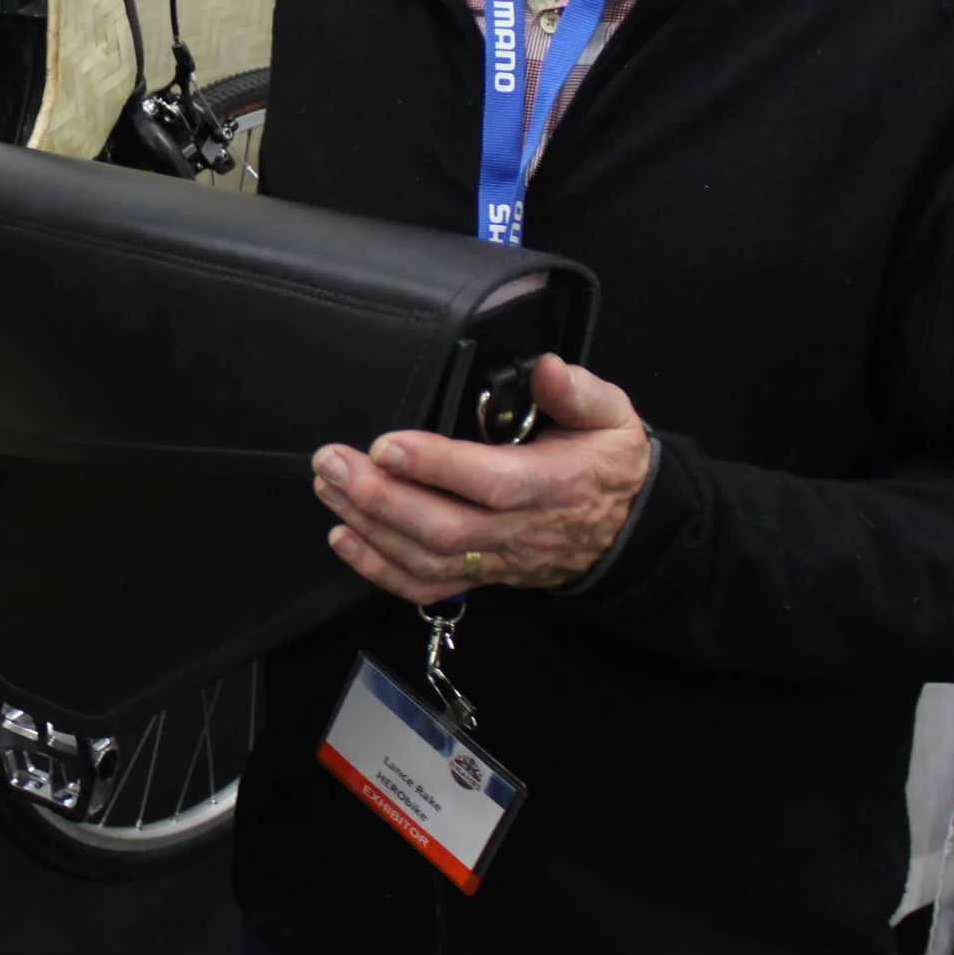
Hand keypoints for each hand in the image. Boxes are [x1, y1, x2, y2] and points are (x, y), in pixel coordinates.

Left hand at [310, 355, 651, 604]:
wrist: (626, 532)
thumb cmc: (608, 464)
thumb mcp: (612, 419)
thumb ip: (580, 393)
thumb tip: (548, 368)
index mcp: (552, 482)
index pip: (492, 481)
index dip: (437, 467)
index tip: (386, 445)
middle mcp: (519, 528)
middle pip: (444, 527)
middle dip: (380, 498)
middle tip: (333, 463)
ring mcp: (497, 559)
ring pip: (428, 558)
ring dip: (369, 527)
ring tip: (327, 488)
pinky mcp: (482, 576)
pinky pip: (427, 585)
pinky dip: (379, 569)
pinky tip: (343, 538)